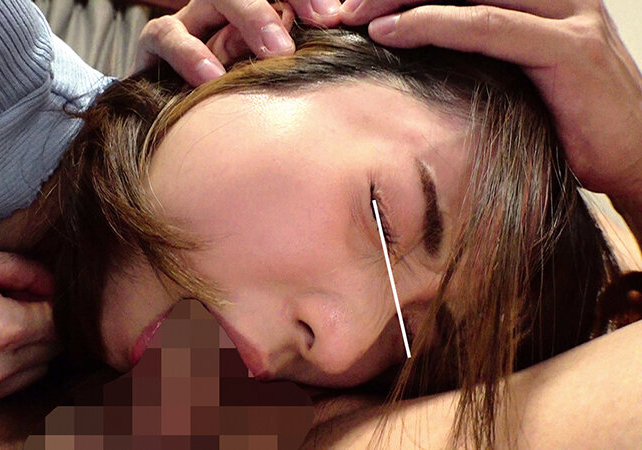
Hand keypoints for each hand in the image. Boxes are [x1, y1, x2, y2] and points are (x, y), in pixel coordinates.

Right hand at [0, 246, 58, 412]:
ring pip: (36, 372)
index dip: (57, 301)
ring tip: (3, 321)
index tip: (44, 287)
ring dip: (33, 348)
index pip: (60, 322)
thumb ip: (21, 271)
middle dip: (48, 324)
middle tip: (25, 300)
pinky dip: (11, 368)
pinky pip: (8, 389)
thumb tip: (53, 282)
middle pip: (53, 349)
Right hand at [135, 0, 341, 85]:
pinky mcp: (156, 44)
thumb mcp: (278, 75)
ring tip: (275, 54)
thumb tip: (344, 43)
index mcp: (259, 7)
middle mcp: (224, 5)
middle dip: (279, 4)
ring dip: (249, 17)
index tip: (331, 17)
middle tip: (312, 33)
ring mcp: (191, 19)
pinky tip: (213, 78)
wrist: (181, 121)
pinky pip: (166, 36)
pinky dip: (190, 55)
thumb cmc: (244, 96)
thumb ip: (307, 61)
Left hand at [339, 0, 641, 199]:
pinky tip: (389, 33)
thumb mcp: (515, 71)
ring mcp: (569, 14)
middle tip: (343, 5)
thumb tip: (409, 41)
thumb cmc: (566, 119)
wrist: (636, 157)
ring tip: (352, 16)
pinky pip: (488, 25)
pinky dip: (432, 24)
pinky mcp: (570, 50)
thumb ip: (477, 45)